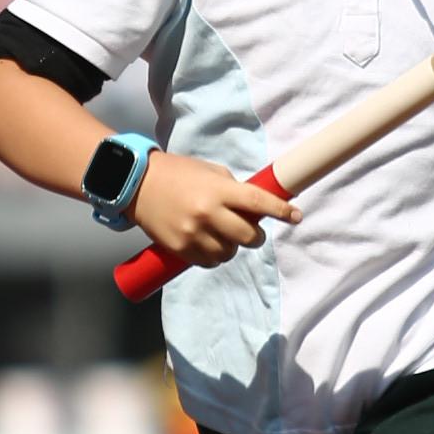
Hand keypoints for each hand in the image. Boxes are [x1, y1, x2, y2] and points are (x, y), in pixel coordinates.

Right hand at [128, 149, 298, 269]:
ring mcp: (194, 233)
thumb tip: (256, 207)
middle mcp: (208, 213)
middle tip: (251, 230)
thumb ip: (233, 189)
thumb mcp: (210, 171)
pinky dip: (215, 256)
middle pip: (249, 237)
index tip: (296, 216)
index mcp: (218, 190)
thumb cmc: (178, 173)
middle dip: (256, 236)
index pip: (258, 202)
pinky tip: (208, 243)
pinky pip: (210, 262)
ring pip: (230, 253)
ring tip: (221, 234)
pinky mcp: (181, 249)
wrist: (137, 184)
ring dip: (233, 246)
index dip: (281, 211)